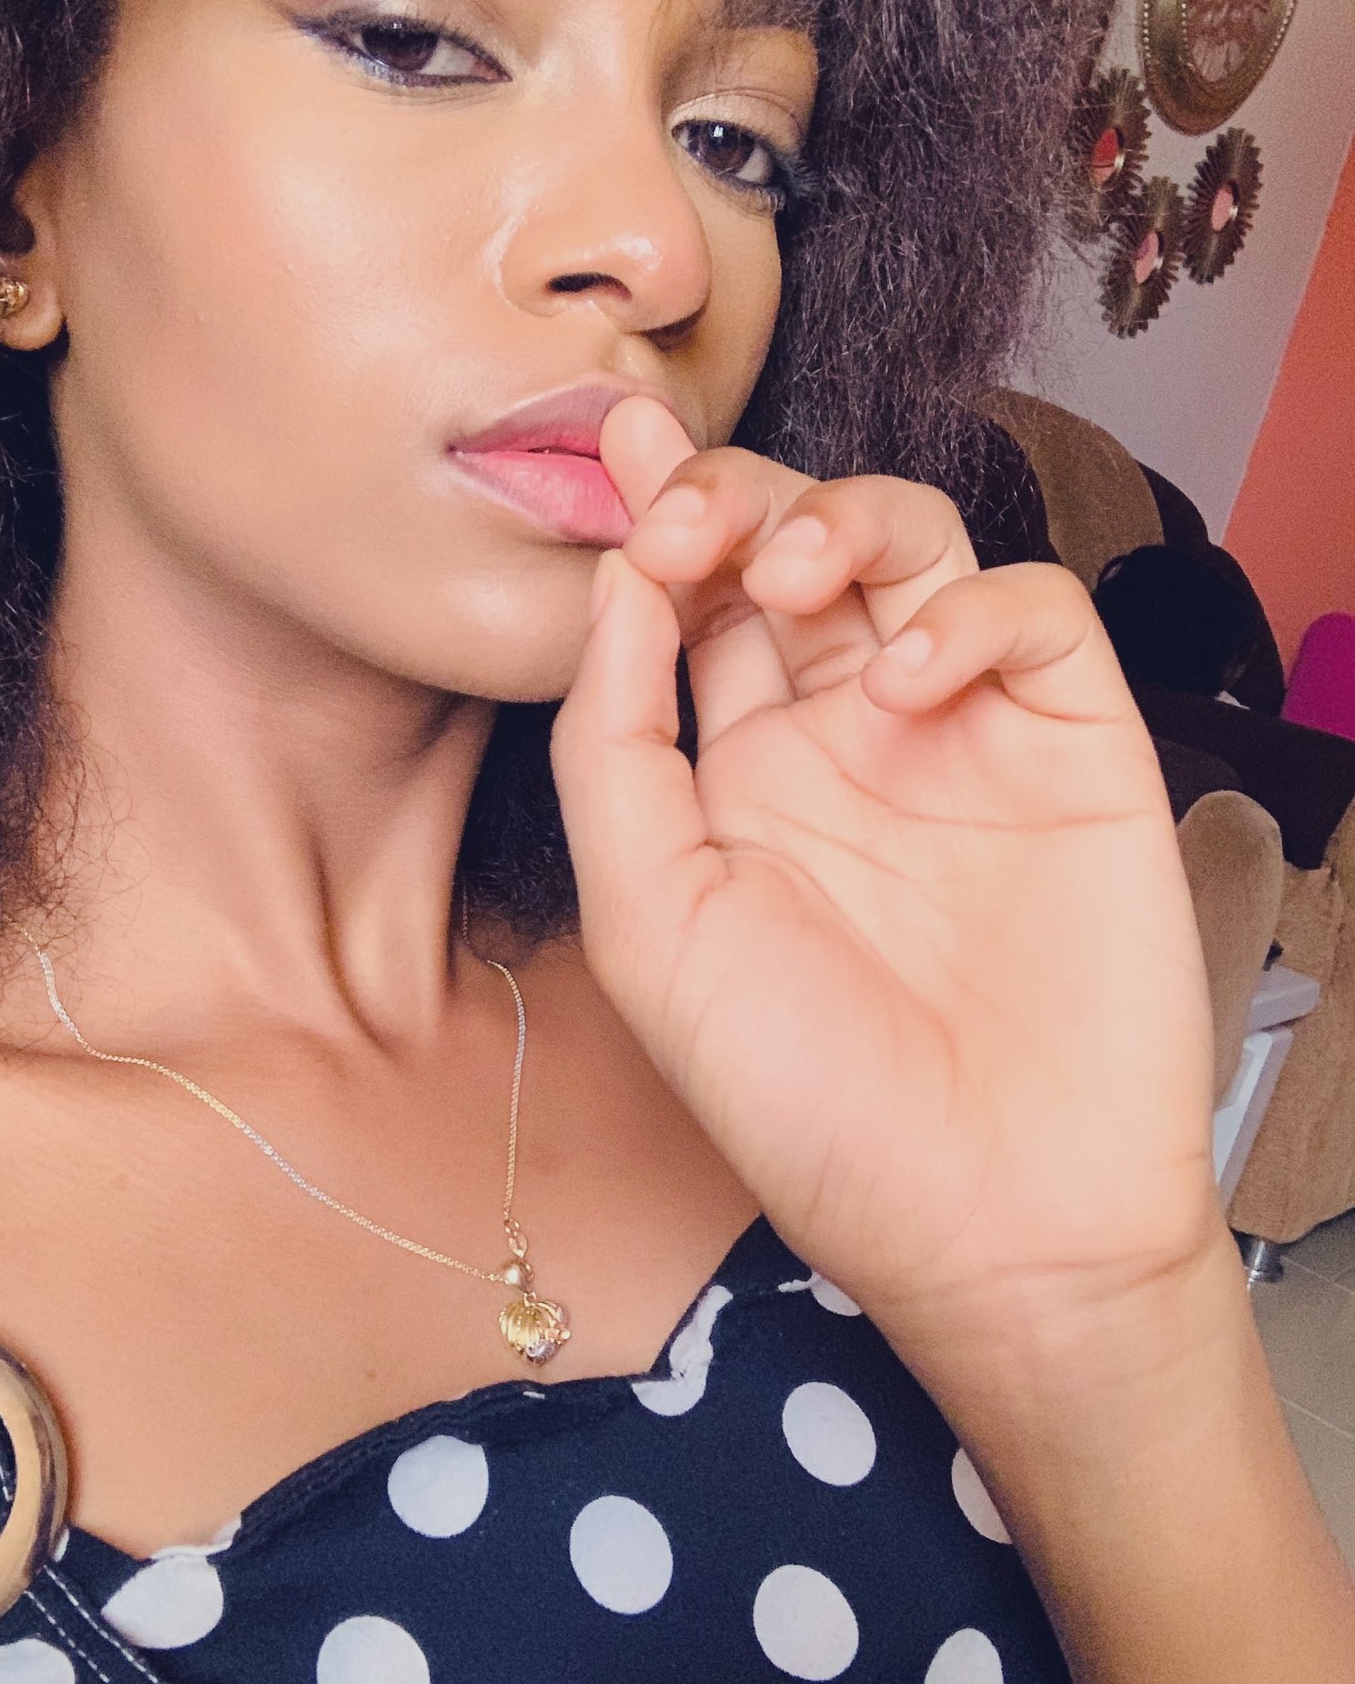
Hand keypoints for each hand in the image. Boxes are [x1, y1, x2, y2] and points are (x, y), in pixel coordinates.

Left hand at [551, 397, 1221, 1367]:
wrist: (995, 1224)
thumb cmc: (811, 1103)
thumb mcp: (653, 931)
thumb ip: (616, 752)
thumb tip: (614, 590)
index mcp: (738, 778)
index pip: (694, 606)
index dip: (653, 520)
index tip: (606, 459)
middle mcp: (846, 738)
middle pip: (791, 546)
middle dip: (731, 498)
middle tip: (683, 515)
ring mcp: (963, 735)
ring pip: (912, 545)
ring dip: (839, 521)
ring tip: (791, 578)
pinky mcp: (1075, 744)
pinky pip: (1030, 614)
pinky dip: (968, 613)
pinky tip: (906, 685)